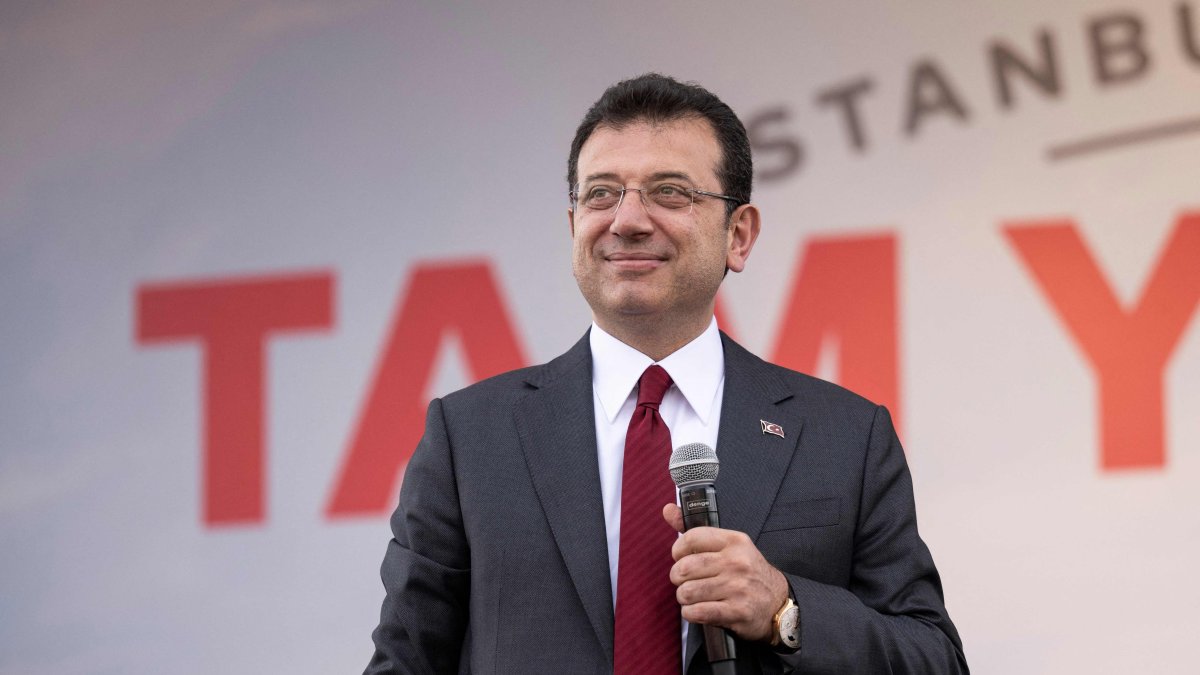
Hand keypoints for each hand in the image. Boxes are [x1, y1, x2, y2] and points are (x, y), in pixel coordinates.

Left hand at [662, 503, 788, 641]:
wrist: (777, 601)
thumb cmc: (747, 572)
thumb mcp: (729, 546)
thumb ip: (696, 531)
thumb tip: (667, 509)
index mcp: (734, 541)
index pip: (691, 538)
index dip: (678, 550)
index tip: (680, 558)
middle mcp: (737, 562)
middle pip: (685, 568)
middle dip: (678, 577)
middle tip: (686, 581)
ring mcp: (738, 588)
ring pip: (687, 592)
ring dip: (684, 597)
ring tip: (693, 596)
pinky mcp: (737, 611)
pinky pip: (697, 612)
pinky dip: (690, 613)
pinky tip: (698, 610)